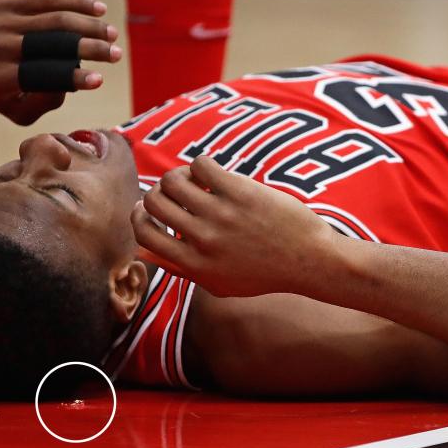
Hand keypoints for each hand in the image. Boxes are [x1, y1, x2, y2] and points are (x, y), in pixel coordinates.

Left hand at [0, 0, 121, 125]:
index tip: (100, 80)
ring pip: (54, 17)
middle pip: (51, 42)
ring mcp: (0, 20)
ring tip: (112, 34)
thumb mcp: (17, 110)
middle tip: (116, 55)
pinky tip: (99, 9)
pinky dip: (76, 2)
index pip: (42, 75)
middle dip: (89, 48)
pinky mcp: (6, 2)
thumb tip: (71, 82)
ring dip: (89, 25)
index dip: (72, 78)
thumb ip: (45, 102)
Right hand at [131, 156, 337, 296]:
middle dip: (158, 193)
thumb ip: (181, 270)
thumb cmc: (264, 273)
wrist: (308, 260)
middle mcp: (202, 240)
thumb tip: (144, 253)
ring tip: (194, 180)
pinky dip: (201, 164)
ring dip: (178, 176)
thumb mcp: (218, 284)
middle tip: (173, 192)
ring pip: (172, 180)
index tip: (146, 207)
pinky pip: (201, 164)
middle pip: (154, 202)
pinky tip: (214, 174)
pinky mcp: (239, 192)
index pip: (143, 236)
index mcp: (193, 265)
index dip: (138, 217)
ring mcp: (220, 215)